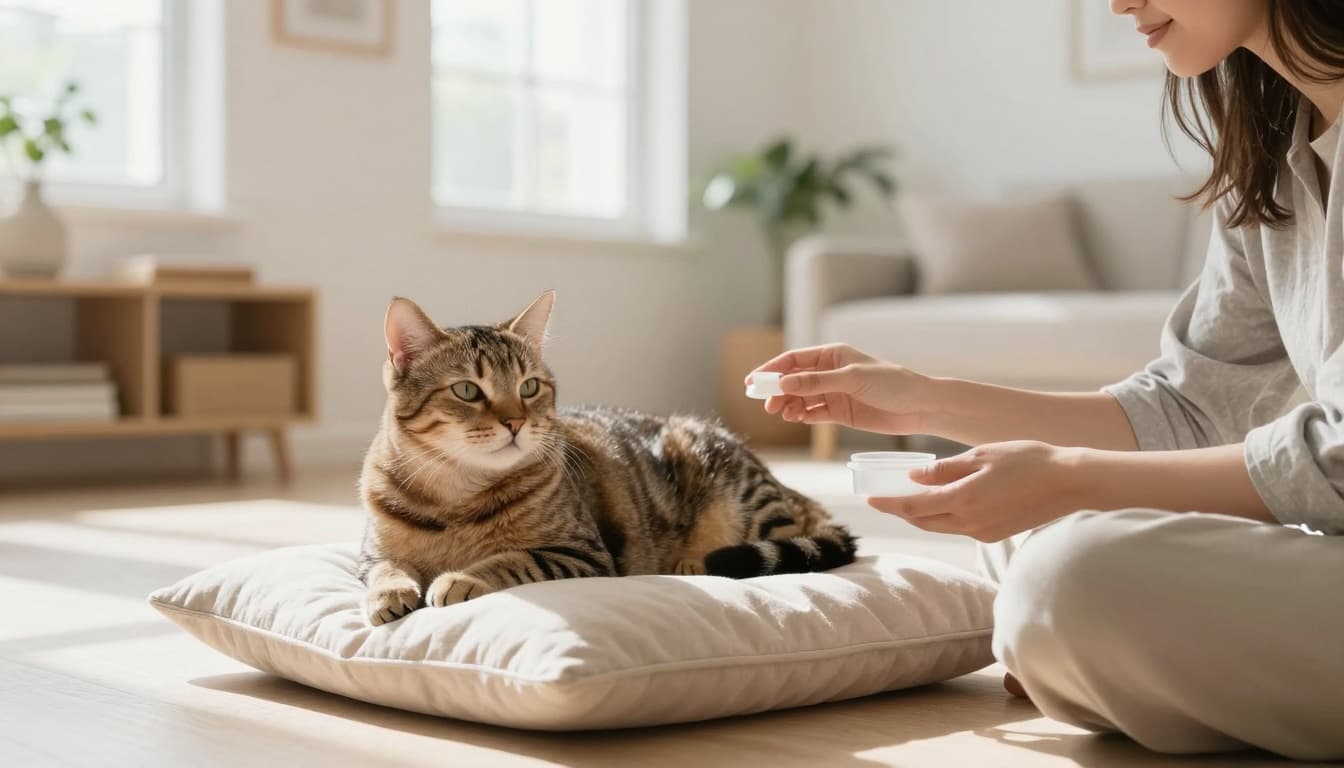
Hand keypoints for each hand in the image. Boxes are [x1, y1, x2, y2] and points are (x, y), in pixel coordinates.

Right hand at [747, 344, 931, 434]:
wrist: (919, 407)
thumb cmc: (892, 384)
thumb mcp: (852, 379)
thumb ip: (817, 382)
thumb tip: (784, 382)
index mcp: (832, 355)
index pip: (793, 360)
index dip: (771, 369)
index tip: (753, 382)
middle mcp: (829, 373)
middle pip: (792, 380)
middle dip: (776, 390)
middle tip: (766, 404)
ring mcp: (833, 393)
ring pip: (800, 398)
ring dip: (787, 405)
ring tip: (781, 414)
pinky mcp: (839, 413)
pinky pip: (812, 413)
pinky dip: (801, 416)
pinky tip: (794, 418)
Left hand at [868, 441, 1084, 541]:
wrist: (1072, 483)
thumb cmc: (1029, 461)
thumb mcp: (981, 456)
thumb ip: (944, 469)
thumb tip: (913, 478)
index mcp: (963, 501)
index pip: (912, 507)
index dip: (888, 504)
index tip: (868, 499)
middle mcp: (970, 523)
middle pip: (923, 521)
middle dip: (901, 511)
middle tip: (885, 498)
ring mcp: (984, 532)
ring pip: (941, 526)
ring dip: (923, 514)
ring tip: (911, 497)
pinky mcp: (996, 535)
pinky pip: (961, 527)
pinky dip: (946, 515)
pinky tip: (945, 500)